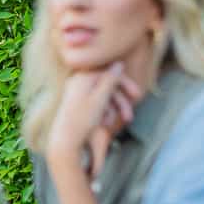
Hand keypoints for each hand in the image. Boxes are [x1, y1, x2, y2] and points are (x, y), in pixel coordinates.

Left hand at [46, 63, 144, 180]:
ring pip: (102, 97)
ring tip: (112, 124)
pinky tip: (104, 125)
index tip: (138, 95)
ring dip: (112, 110)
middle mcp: (78, 82)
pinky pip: (95, 104)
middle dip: (120, 101)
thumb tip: (119, 63)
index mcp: (83, 77)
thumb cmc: (82, 119)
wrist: (65, 140)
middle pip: (106, 86)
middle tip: (129, 116)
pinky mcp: (77, 104)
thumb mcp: (100, 98)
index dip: (125, 83)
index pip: (109, 74)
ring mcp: (76, 93)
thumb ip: (110, 80)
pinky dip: (103, 113)